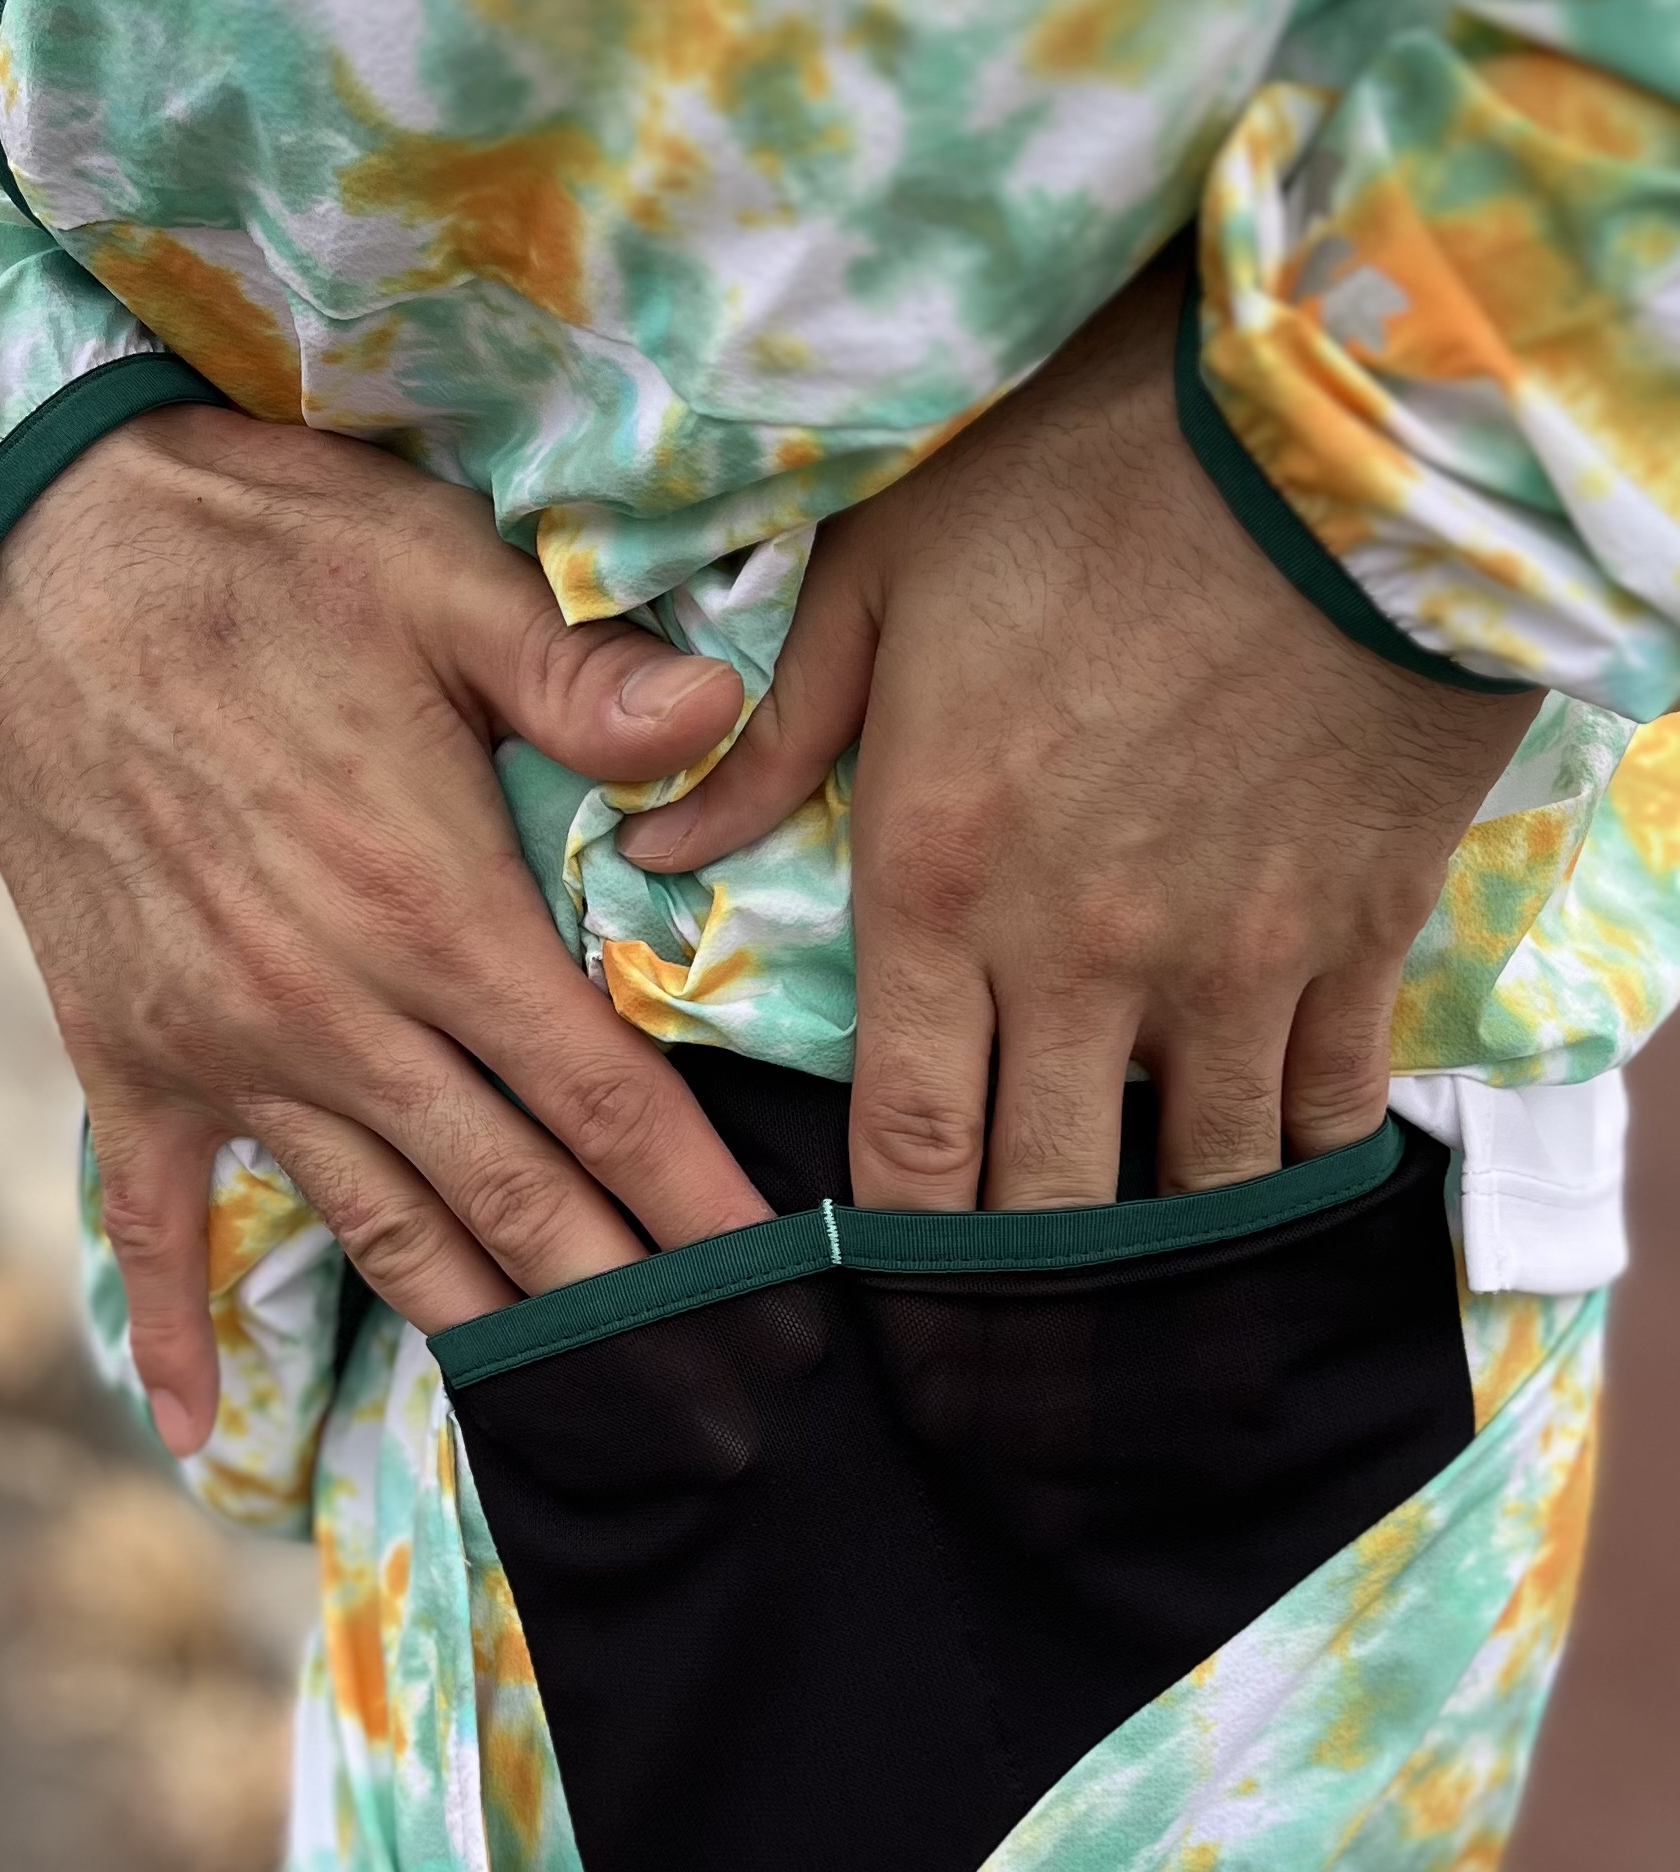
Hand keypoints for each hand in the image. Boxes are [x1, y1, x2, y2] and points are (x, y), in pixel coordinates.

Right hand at [0, 406, 764, 1454]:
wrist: (28, 561)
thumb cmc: (261, 561)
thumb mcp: (439, 579)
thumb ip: (585, 679)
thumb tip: (723, 717)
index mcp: (435, 913)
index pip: (603, 1097)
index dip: (697, 1201)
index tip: (773, 1286)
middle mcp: (337, 1014)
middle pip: (514, 1198)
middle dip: (625, 1301)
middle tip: (717, 1399)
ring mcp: (227, 1051)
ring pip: (379, 1227)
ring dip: (478, 1326)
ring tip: (564, 1412)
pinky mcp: (128, 1056)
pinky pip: (153, 1217)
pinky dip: (174, 1325)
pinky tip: (195, 1428)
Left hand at [621, 248, 1541, 1208]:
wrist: (1337, 426)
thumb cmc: (1084, 483)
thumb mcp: (884, 576)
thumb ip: (771, 739)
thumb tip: (650, 847)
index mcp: (941, 884)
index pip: (905, 1134)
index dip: (893, 1236)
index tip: (887, 1279)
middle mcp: (1080, 959)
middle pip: (1043, 1194)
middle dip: (1019, 1271)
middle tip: (1006, 1307)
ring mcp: (1231, 960)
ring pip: (1198, 1180)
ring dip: (1166, 1230)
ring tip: (1144, 1256)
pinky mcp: (1358, 932)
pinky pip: (1331, 1102)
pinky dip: (1300, 1152)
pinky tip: (1274, 1161)